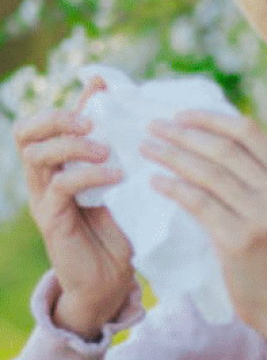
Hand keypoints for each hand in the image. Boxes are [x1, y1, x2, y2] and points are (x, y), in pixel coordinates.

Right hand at [12, 78, 134, 338]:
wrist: (111, 278)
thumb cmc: (121, 226)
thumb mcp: (124, 182)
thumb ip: (124, 153)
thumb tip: (146, 116)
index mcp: (62, 161)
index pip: (52, 118)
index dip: (75, 96)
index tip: (105, 82)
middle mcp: (46, 175)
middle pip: (27, 130)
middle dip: (59, 116)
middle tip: (93, 119)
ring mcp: (45, 197)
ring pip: (37, 153)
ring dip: (74, 144)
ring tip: (107, 149)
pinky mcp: (53, 219)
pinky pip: (61, 186)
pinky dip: (89, 174)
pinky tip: (117, 175)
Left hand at [142, 110, 266, 353]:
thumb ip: (257, 180)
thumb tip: (209, 144)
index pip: (248, 133)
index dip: (210, 119)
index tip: (179, 115)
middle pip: (224, 149)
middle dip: (183, 133)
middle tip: (152, 127)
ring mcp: (261, 217)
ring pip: (208, 173)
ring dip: (172, 155)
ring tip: (147, 149)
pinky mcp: (239, 241)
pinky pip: (199, 204)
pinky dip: (174, 188)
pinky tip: (155, 181)